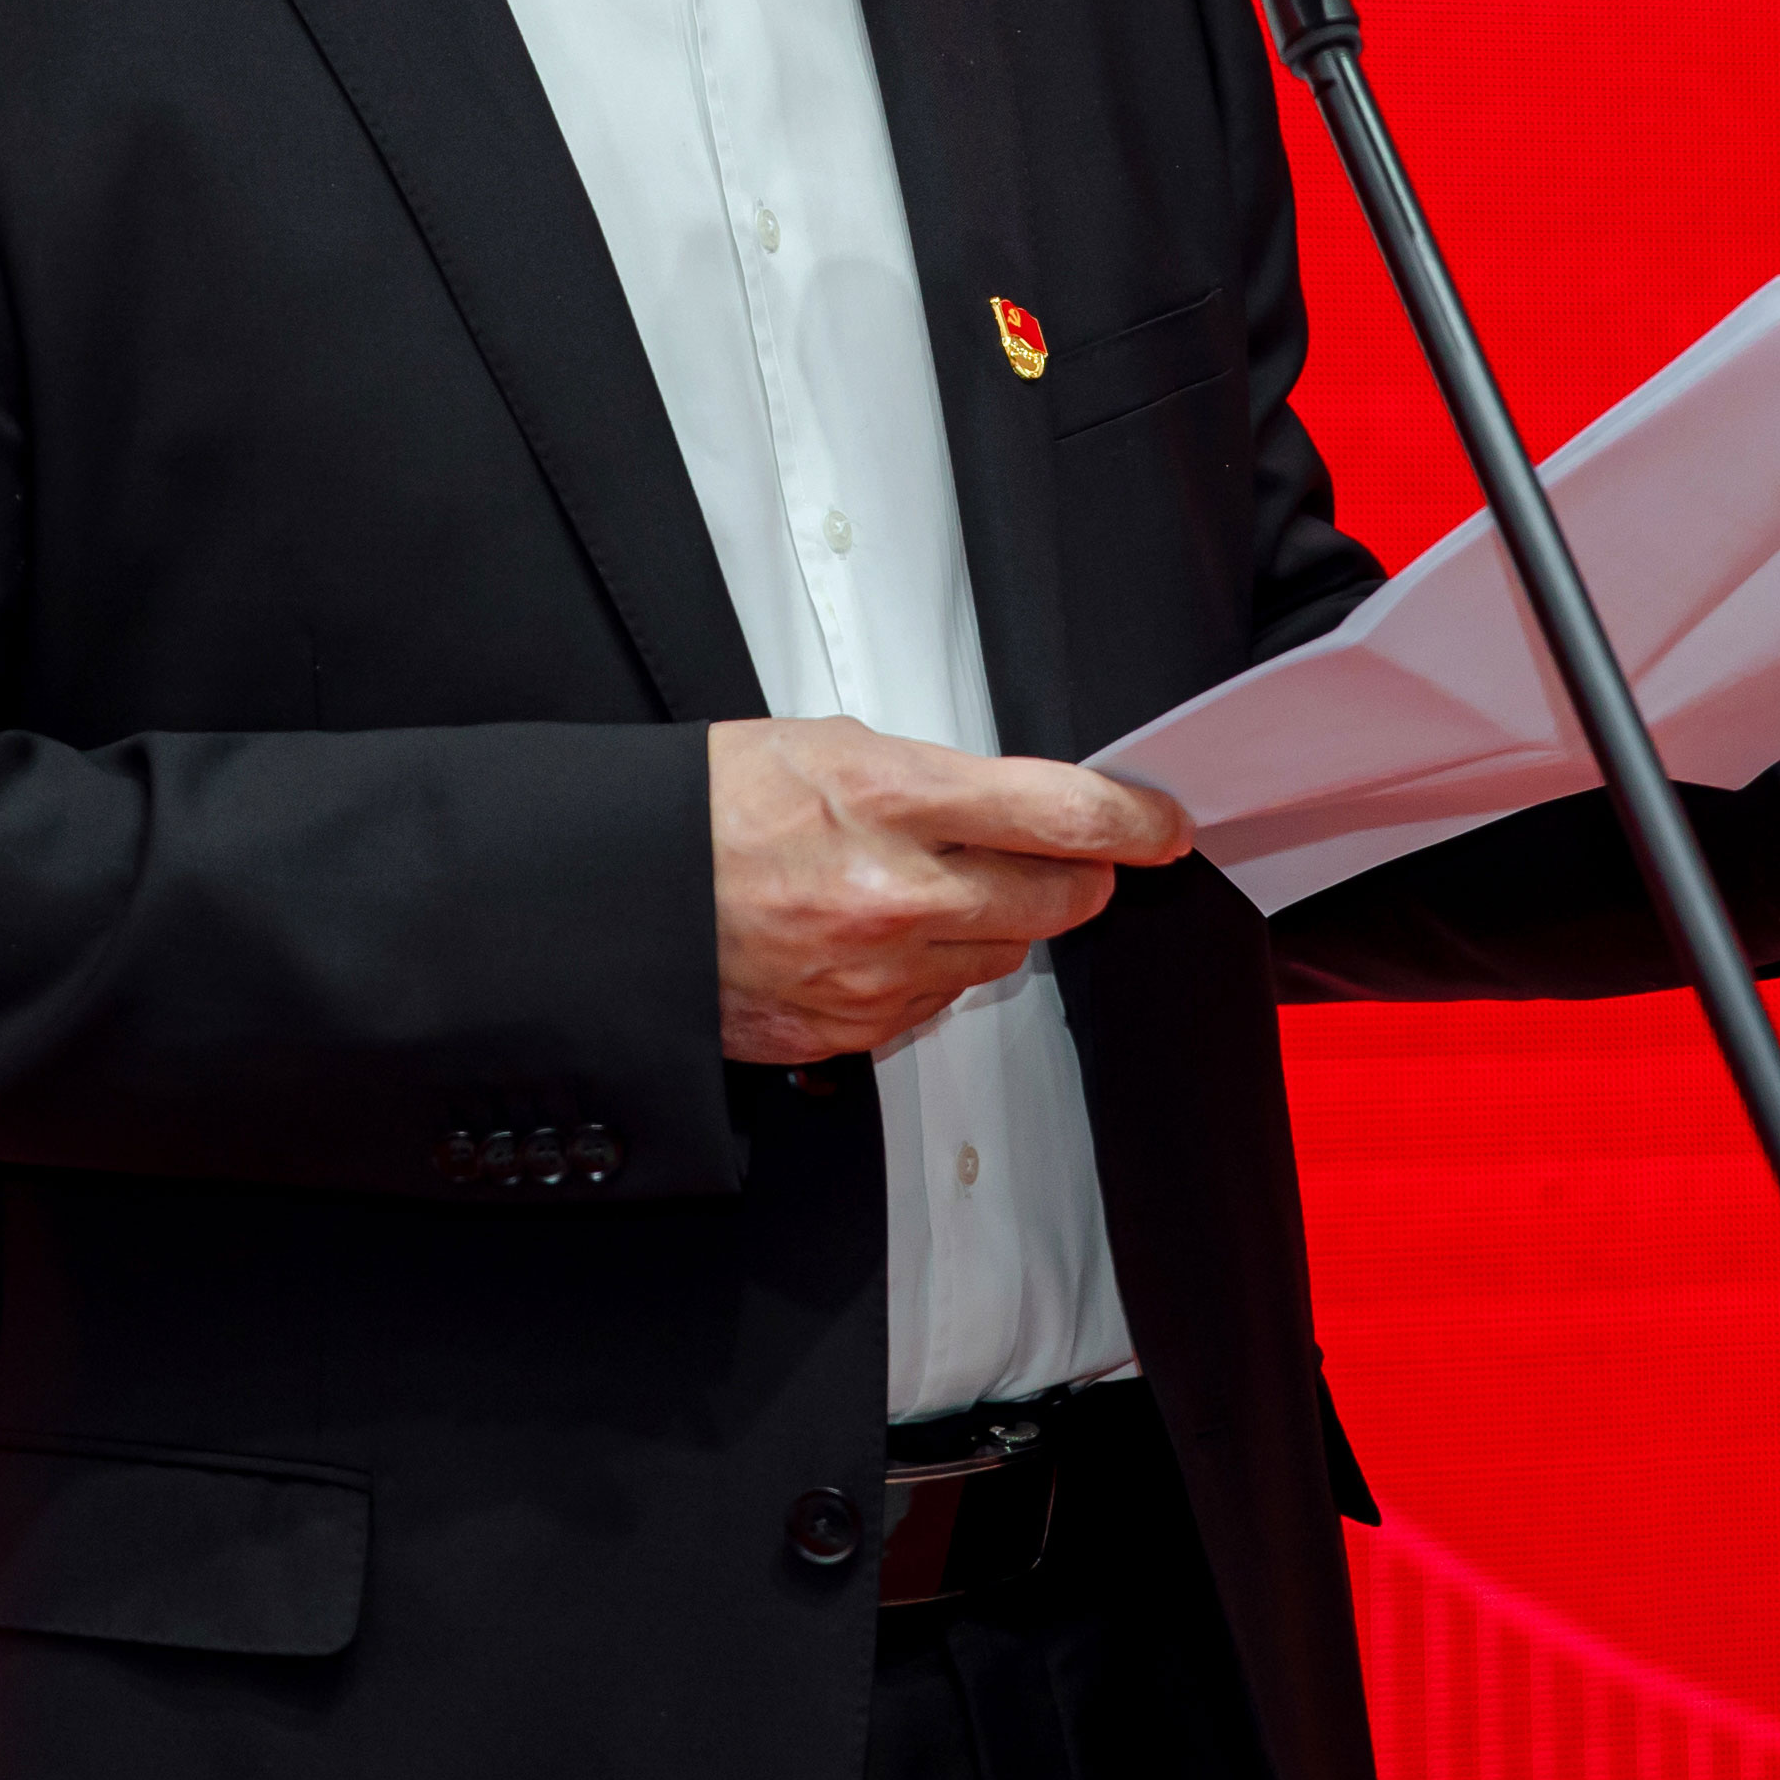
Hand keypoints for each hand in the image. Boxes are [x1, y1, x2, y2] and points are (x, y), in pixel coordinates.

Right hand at [710, 715, 1191, 1063]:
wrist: (619, 897)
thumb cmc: (713, 806)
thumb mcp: (829, 746)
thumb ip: (937, 781)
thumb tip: (1018, 808)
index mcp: (887, 797)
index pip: (1061, 814)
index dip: (1132, 821)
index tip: (1160, 824)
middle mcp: (892, 894)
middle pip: (1057, 900)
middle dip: (1077, 876)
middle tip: (1068, 855)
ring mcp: (874, 974)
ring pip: (1003, 958)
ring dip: (999, 925)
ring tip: (936, 886)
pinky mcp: (851, 1033)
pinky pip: (937, 1004)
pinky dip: (933, 971)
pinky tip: (883, 935)